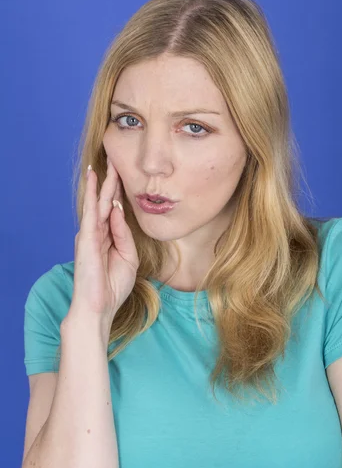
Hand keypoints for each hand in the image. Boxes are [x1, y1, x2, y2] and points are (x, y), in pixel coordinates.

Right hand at [69, 157, 138, 323]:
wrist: (99, 307)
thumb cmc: (113, 286)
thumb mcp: (128, 258)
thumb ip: (124, 235)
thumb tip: (118, 211)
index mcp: (107, 239)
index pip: (113, 211)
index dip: (118, 193)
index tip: (124, 176)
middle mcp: (97, 234)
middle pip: (104, 202)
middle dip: (110, 182)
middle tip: (115, 160)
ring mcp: (90, 235)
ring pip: (97, 203)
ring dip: (101, 183)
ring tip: (104, 164)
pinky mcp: (86, 239)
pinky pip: (91, 212)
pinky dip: (92, 195)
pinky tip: (95, 180)